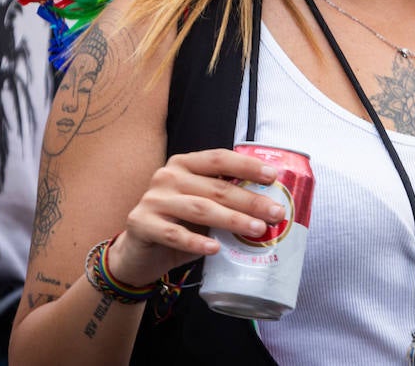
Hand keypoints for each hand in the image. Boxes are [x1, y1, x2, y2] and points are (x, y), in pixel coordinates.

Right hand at [105, 149, 286, 286]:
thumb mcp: (202, 207)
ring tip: (257, 230)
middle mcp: (167, 176)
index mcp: (184, 164)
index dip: (246, 166)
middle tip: (276, 213)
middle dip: (250, 200)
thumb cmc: (178, 226)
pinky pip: (174, 234)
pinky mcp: (141, 223)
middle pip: (216, 187)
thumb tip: (269, 206)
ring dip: (232, 220)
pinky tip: (215, 249)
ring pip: (200, 208)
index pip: (219, 159)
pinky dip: (196, 242)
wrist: (138, 254)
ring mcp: (153, 199)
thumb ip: (225, 201)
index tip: (272, 176)